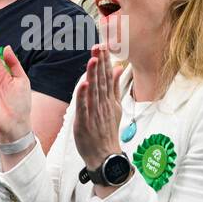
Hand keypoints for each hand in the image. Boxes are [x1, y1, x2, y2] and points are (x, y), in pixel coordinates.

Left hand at [73, 43, 123, 169]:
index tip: (103, 46)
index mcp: (108, 99)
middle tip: (99, 46)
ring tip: (93, 59)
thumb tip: (118, 68)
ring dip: (94, 75)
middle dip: (100, 63)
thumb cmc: (107, 131)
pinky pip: (84, 107)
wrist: (105, 155)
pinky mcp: (85, 122)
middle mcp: (103, 104)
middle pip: (101, 80)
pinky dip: (84, 96)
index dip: (105, 61)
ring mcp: (94, 113)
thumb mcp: (115, 107)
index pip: (107, 76)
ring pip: (94, 90)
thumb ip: (114, 87)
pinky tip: (84, 84)